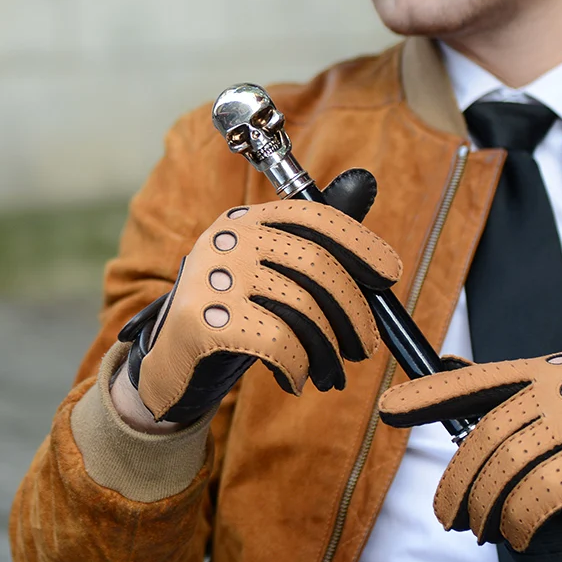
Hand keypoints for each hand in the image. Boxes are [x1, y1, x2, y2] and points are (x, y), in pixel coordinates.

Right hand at [121, 169, 400, 423]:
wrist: (170, 371)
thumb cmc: (235, 317)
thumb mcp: (273, 273)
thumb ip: (316, 237)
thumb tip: (365, 182)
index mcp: (247, 220)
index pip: (315, 216)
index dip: (360, 243)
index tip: (390, 275)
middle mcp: (227, 237)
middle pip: (317, 265)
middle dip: (353, 311)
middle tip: (365, 349)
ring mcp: (211, 274)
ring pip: (302, 308)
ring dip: (330, 350)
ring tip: (334, 374)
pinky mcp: (200, 318)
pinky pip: (278, 340)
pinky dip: (299, 365)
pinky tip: (297, 380)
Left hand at [378, 350, 561, 550]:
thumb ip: (520, 394)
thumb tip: (455, 373)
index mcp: (553, 368)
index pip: (480, 379)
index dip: (430, 395)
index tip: (389, 410)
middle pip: (485, 436)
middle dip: (457, 483)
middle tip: (448, 516)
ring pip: (506, 469)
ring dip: (483, 509)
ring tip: (481, 531)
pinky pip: (538, 498)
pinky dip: (518, 523)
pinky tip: (519, 535)